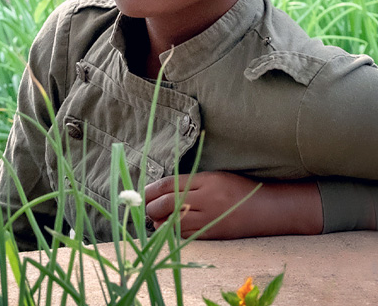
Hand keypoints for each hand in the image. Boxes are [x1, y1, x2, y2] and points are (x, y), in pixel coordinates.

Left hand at [144, 171, 322, 238]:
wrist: (268, 208)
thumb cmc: (239, 189)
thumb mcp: (215, 177)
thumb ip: (192, 181)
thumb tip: (164, 189)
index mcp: (206, 180)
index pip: (171, 184)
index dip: (153, 188)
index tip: (144, 191)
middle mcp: (207, 199)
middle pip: (168, 203)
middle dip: (152, 206)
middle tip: (146, 207)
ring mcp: (211, 218)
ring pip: (174, 222)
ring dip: (160, 222)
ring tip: (155, 220)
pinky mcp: (215, 235)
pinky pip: (187, 235)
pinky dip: (173, 233)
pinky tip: (168, 231)